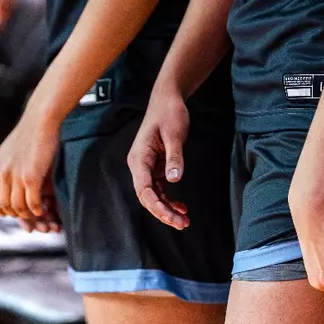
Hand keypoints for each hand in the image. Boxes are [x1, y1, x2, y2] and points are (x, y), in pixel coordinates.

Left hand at [0, 104, 61, 232]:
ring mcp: (16, 176)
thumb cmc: (32, 129)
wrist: (41, 117)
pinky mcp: (31, 177)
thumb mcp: (11, 147)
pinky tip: (42, 209)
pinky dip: (37, 210)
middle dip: (15, 213)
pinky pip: (32, 203)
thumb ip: (8, 162)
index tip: (7, 213)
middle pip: (4, 204)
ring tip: (36, 213)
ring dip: (27, 213)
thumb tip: (10, 174)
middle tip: (27, 215)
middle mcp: (2, 172)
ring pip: (18, 207)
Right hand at [128, 87, 192, 229]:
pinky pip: (159, 188)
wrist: (167, 99)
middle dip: (163, 212)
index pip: (143, 189)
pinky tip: (181, 207)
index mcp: (139, 157)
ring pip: (153, 195)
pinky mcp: (154, 166)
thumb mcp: (175, 133)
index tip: (170, 216)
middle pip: (147, 196)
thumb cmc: (169, 113)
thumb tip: (174, 179)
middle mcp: (139, 164)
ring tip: (184, 221)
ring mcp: (146, 166)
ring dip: (166, 209)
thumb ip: (174, 156)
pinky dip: (168, 199)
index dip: (156, 206)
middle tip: (182, 224)